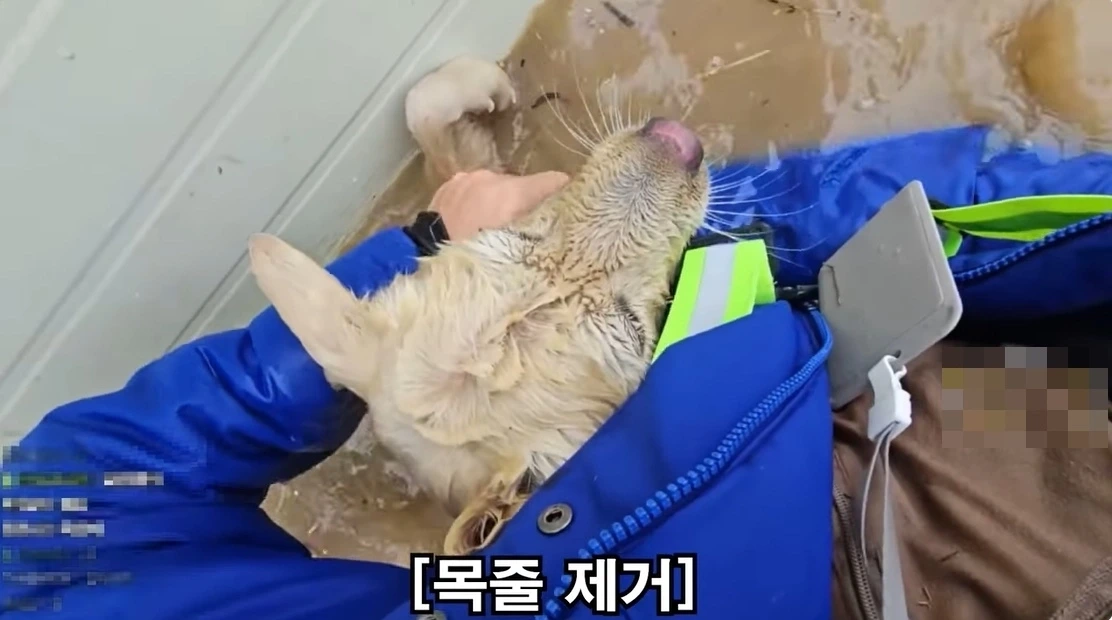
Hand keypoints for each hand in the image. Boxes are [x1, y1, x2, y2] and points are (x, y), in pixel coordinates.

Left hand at [429, 169, 568, 240]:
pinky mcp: (451, 183)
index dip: (566, 195)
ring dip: (502, 203)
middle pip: (525, 186)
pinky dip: (480, 202)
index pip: (555, 181)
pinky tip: (473, 221)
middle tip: (527, 231)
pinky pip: (476, 189)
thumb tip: (562, 223)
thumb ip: (540, 232)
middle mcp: (492, 177)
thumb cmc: (473, 257)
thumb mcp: (515, 252)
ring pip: (499, 187)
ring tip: (495, 228)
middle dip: (529, 204)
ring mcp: (468, 178)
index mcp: (512, 192)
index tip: (570, 209)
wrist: (423, 254)